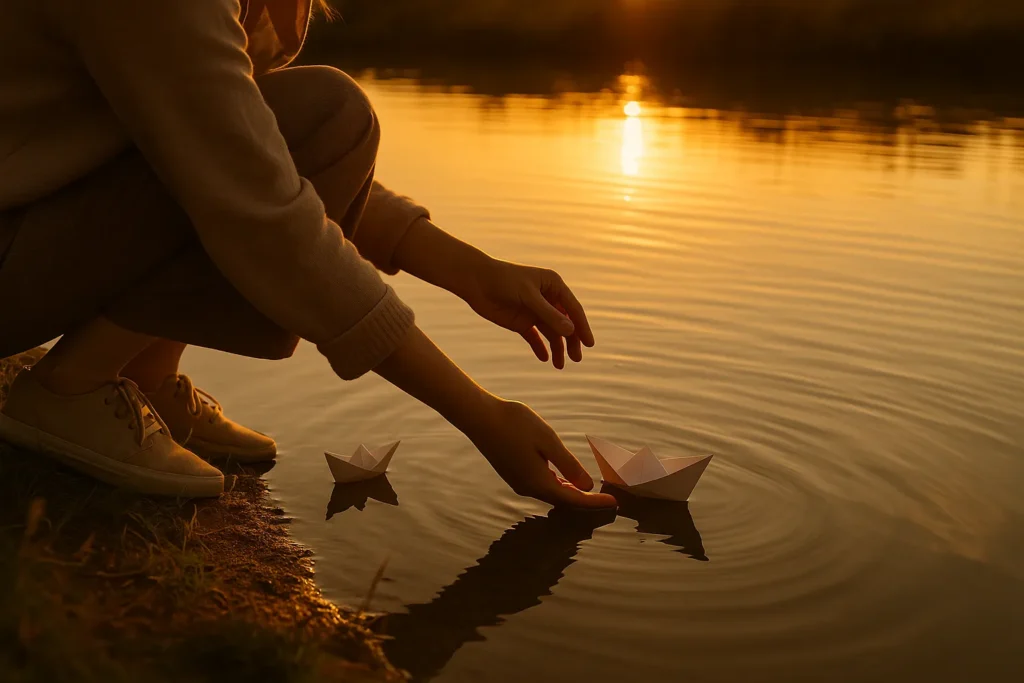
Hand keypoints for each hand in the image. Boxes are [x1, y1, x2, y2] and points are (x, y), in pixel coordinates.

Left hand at [465, 259, 595, 368]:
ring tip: (560, 365)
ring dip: (557, 348)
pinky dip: (540, 348)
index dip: (582, 326)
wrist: (475, 281)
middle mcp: (547, 299)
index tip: (590, 344)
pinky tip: (545, 358)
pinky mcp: (522, 322)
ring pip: (551, 333)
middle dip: (571, 341)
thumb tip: (570, 330)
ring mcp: (535, 311)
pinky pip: (535, 338)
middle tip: (577, 358)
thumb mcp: (528, 296)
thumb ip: (548, 313)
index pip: (573, 309)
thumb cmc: (503, 281)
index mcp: (553, 286)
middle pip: (565, 323)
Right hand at [467, 399, 617, 508]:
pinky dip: (558, 485)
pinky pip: (541, 486)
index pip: (573, 499)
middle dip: (585, 501)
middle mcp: (527, 488)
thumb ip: (568, 465)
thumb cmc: (514, 424)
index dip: (595, 502)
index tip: (613, 502)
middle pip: (562, 501)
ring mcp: (518, 482)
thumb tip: (586, 486)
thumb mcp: (548, 441)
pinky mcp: (513, 474)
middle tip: (606, 499)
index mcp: (538, 482)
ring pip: (551, 494)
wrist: (479, 417)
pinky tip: (565, 479)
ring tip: (590, 491)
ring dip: (571, 493)